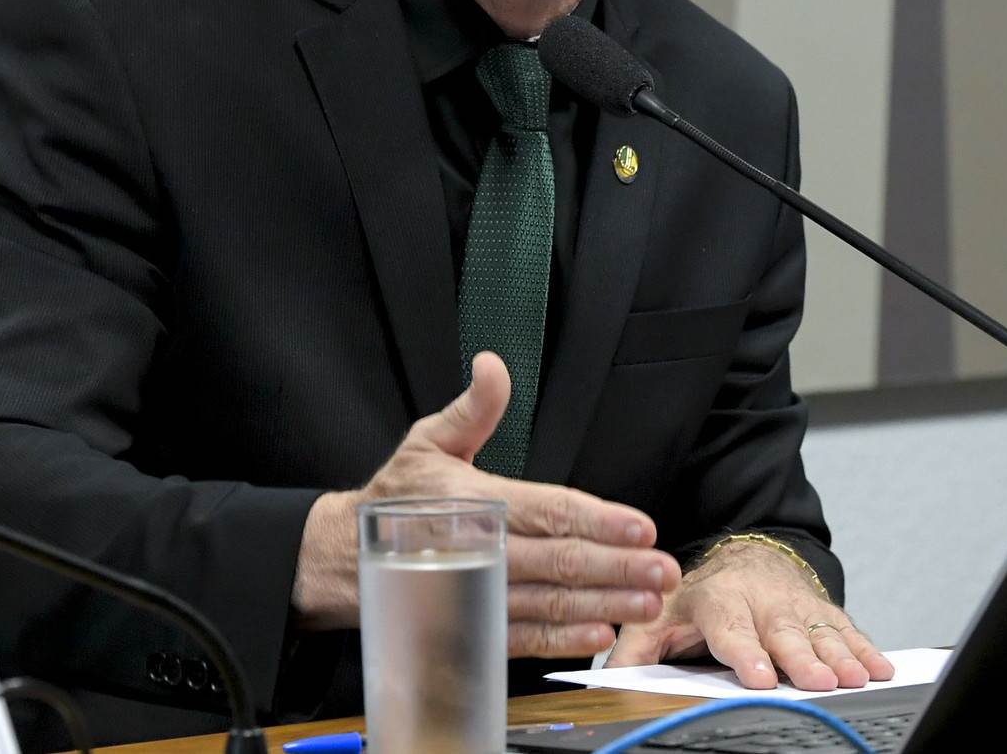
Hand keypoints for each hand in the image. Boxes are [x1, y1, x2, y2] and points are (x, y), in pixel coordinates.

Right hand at [292, 352, 681, 655]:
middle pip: (561, 561)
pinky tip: (598, 634)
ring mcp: (477, 594)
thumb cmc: (395, 499)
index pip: (549, 510)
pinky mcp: (472, 626)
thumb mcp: (428, 442)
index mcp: (474, 502)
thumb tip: (493, 365)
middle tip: (663, 570)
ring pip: (551, 602)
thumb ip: (473, 409)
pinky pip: (523, 637)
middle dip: (618, 566)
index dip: (597, 520)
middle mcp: (479, 550)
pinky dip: (561, 641)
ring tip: (646, 601)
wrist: (343, 559)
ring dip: (603, 603)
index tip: (640, 527)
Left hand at [608, 538, 893, 690]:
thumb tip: (610, 682)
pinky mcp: (821, 611)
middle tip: (818, 682)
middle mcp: (761, 601)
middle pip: (783, 633)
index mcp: (718, 601)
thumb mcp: (659, 615)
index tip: (759, 677)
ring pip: (819, 632)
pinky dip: (865, 648)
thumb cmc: (699, 596)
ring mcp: (795, 605)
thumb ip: (635, 649)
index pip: (732, 630)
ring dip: (840, 656)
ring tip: (855, 678)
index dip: (747, 653)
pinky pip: (845, 630)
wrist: (746, 555)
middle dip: (802, 659)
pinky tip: (880, 668)